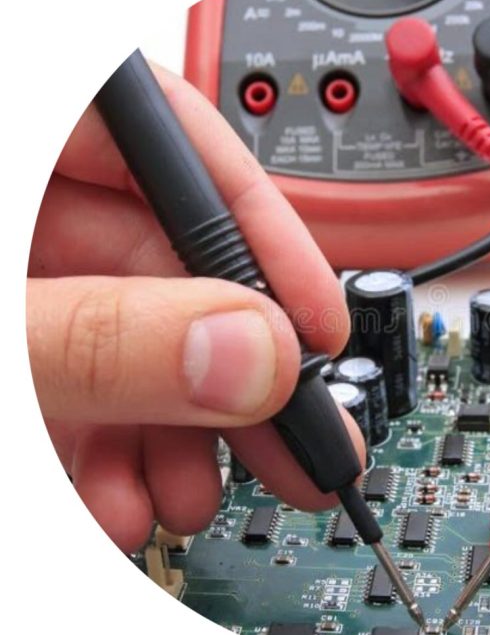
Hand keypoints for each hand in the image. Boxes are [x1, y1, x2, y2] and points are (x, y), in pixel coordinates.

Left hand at [27, 63, 364, 552]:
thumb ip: (106, 340)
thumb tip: (249, 357)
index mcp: (21, 145)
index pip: (172, 135)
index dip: (261, 225)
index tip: (314, 321)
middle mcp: (25, 204)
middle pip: (168, 258)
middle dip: (236, 365)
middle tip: (299, 433)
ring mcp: (20, 275)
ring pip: (136, 334)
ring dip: (180, 428)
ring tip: (196, 492)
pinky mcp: (19, 341)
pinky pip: (87, 378)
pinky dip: (117, 446)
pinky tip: (123, 500)